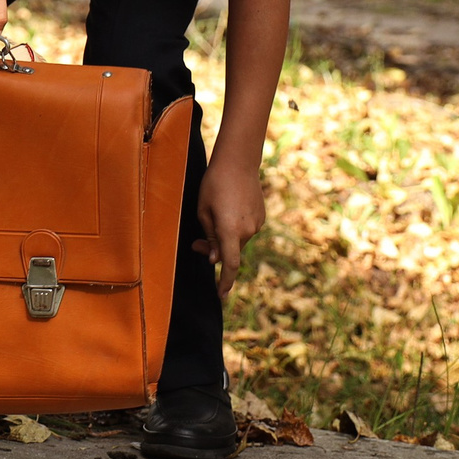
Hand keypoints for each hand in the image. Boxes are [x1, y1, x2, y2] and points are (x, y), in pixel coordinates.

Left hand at [193, 156, 265, 297]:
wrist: (238, 162)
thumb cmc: (214, 184)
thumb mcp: (203, 210)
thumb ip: (209, 238)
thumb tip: (214, 260)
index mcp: (230, 230)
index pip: (230, 264)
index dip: (225, 282)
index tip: (221, 296)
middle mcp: (247, 231)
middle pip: (229, 252)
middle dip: (214, 252)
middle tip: (196, 244)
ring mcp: (256, 224)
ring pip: (237, 241)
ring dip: (225, 238)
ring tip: (214, 215)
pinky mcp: (261, 217)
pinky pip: (245, 230)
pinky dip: (235, 228)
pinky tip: (228, 208)